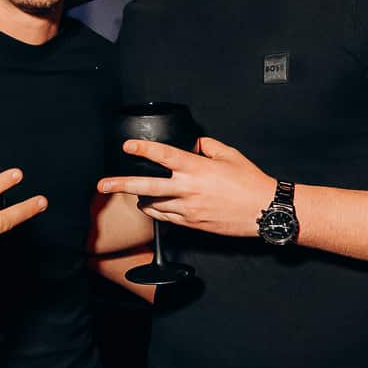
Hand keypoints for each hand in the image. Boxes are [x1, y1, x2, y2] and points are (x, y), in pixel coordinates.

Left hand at [96, 137, 272, 239]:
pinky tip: (154, 208)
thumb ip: (208, 146)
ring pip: (153, 205)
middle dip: (121, 184)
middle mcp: (188, 189)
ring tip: (133, 196)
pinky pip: (166, 218)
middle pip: (146, 186)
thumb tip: (195, 143)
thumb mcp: (230, 155)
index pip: (163, 156)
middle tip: (103, 185)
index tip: (128, 146)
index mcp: (197, 168)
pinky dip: (157, 212)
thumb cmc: (250, 182)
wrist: (264, 210)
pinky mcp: (192, 223)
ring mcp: (188, 209)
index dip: (143, 149)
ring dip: (141, 199)